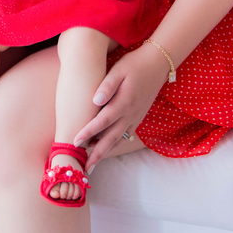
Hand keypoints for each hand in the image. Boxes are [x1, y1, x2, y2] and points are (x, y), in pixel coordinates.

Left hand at [72, 44, 171, 170]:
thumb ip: (107, 85)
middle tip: (84, 168)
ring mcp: (136, 117)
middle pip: (111, 138)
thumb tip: (95, 101)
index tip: (75, 142)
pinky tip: (107, 148)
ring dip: (106, 152)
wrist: (157, 64)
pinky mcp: (138, 117)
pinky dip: (115, 144)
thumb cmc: (134, 64)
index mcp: (124, 102)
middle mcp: (130, 113)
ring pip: (119, 140)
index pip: (102, 121)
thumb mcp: (119, 70)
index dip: (88, 132)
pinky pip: (125, 135)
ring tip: (93, 163)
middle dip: (96, 154)